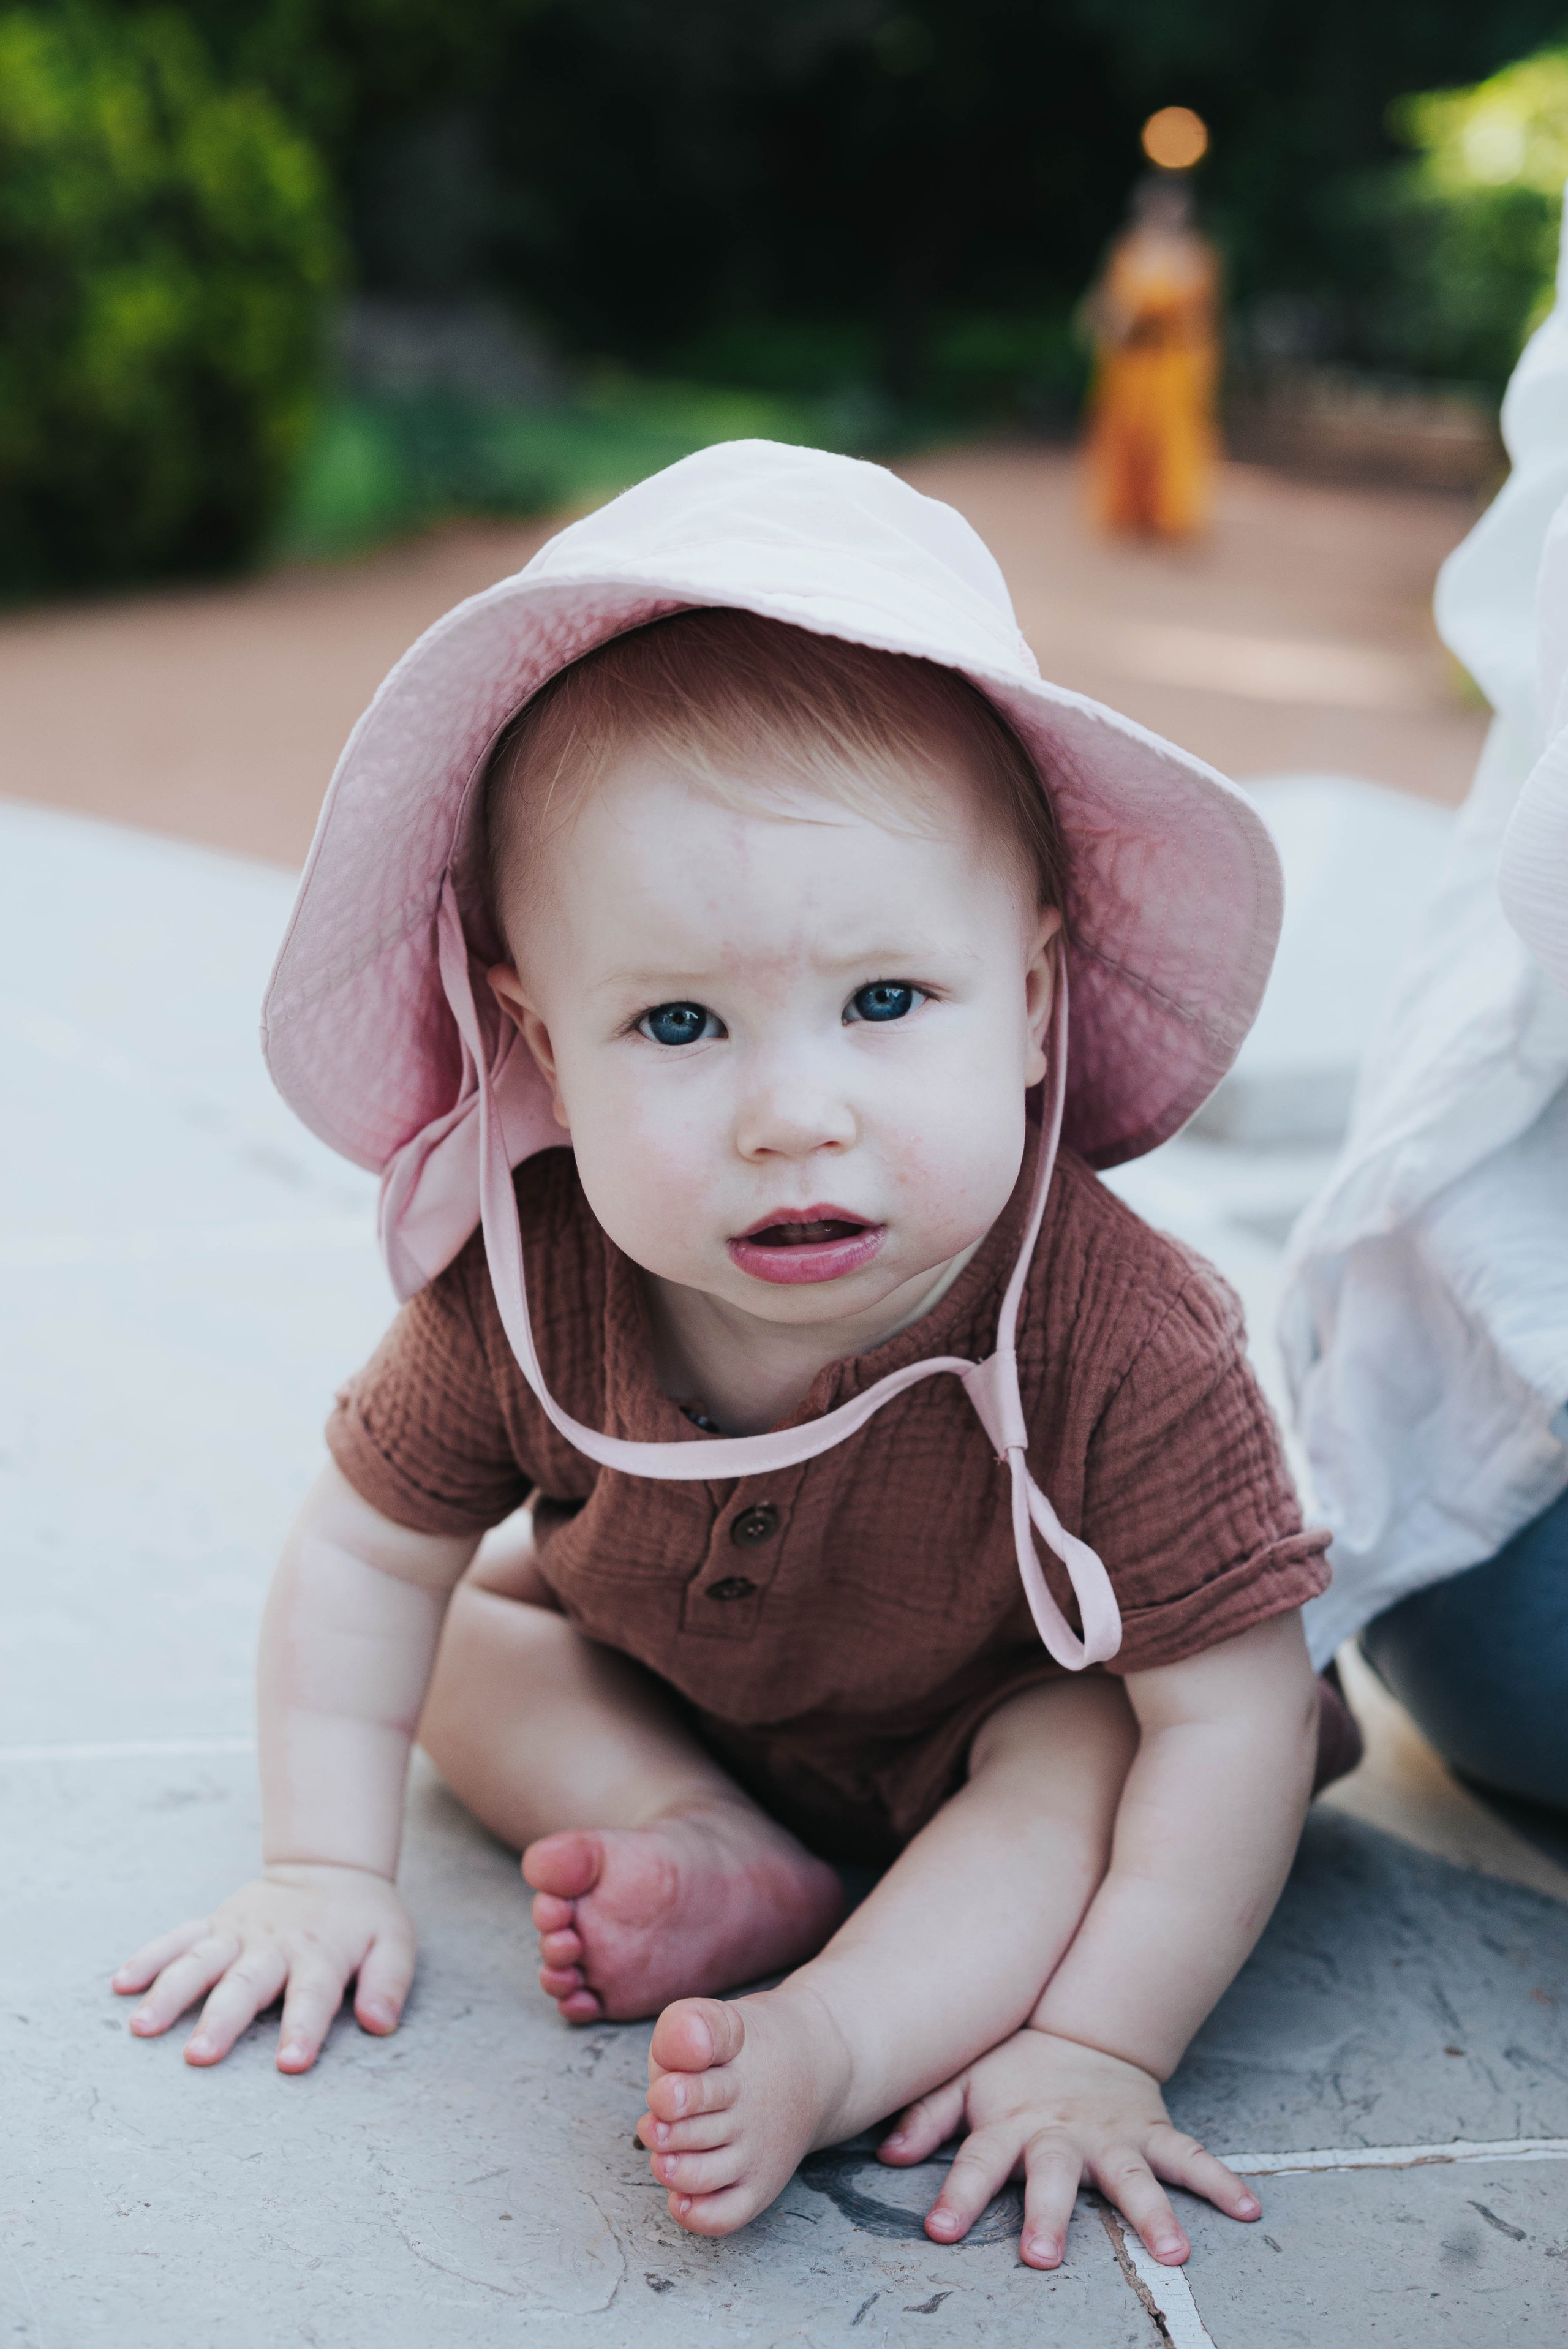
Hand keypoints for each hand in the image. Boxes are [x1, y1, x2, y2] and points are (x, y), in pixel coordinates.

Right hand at [111, 1863, 415, 2073]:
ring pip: (200, 1961)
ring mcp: (239, 1932)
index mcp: (322, 1954)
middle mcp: (275, 1945)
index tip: (289, 2063)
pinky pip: (178, 1939)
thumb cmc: (363, 1919)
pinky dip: (149, 1957)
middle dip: (221, 2020)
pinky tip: (122, 1984)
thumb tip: (379, 2022)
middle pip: (245, 1984)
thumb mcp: (394, 1944)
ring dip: (170, 1992)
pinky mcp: (216, 1924)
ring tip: (142, 2026)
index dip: (303, 2028)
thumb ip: (389, 1982)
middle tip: (197, 2057)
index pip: (313, 1996)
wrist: (330, 1867)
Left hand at [877, 2027, 1258, 2267]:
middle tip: (1044, 2257)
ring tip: (1173, 2252)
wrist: (1081, 2023)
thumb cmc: (1013, 2063)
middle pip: (1054, 2176)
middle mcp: (1062, 2132)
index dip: (958, 2194)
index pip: (978, 2162)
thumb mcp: (963, 2078)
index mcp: (1012, 2122)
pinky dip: (1221, 2180)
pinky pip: (1190, 2156)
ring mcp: (1113, 2133)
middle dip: (1049, 2215)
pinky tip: (1248, 2208)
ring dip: (1152, 2213)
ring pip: (1133, 2175)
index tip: (940, 2230)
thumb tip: (887, 2153)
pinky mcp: (1151, 2130)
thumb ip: (926, 2115)